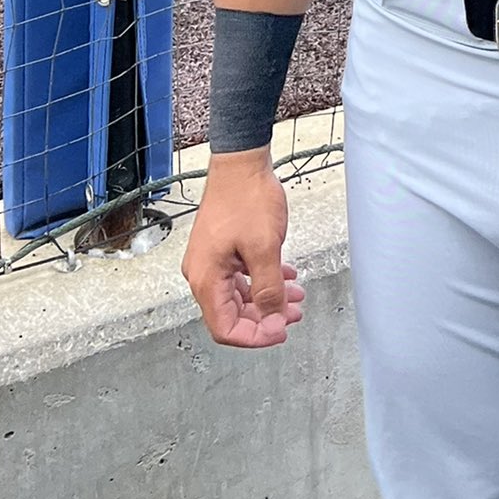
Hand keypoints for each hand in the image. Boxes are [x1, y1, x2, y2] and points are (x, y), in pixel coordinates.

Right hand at [182, 148, 304, 348]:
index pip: (225, 328)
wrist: (241, 162)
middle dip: (266, 318)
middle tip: (294, 314)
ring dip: (268, 299)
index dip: (255, 336)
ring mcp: (212, 261)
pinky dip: (263, 281)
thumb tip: (272, 320)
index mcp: (207, 279)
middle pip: (232, 314)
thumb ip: (268, 289)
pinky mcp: (222, 250)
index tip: (280, 331)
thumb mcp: (265, 248)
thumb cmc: (247, 198)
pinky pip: (241, 277)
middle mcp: (203, 274)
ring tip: (295, 296)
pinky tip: (284, 276)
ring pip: (240, 295)